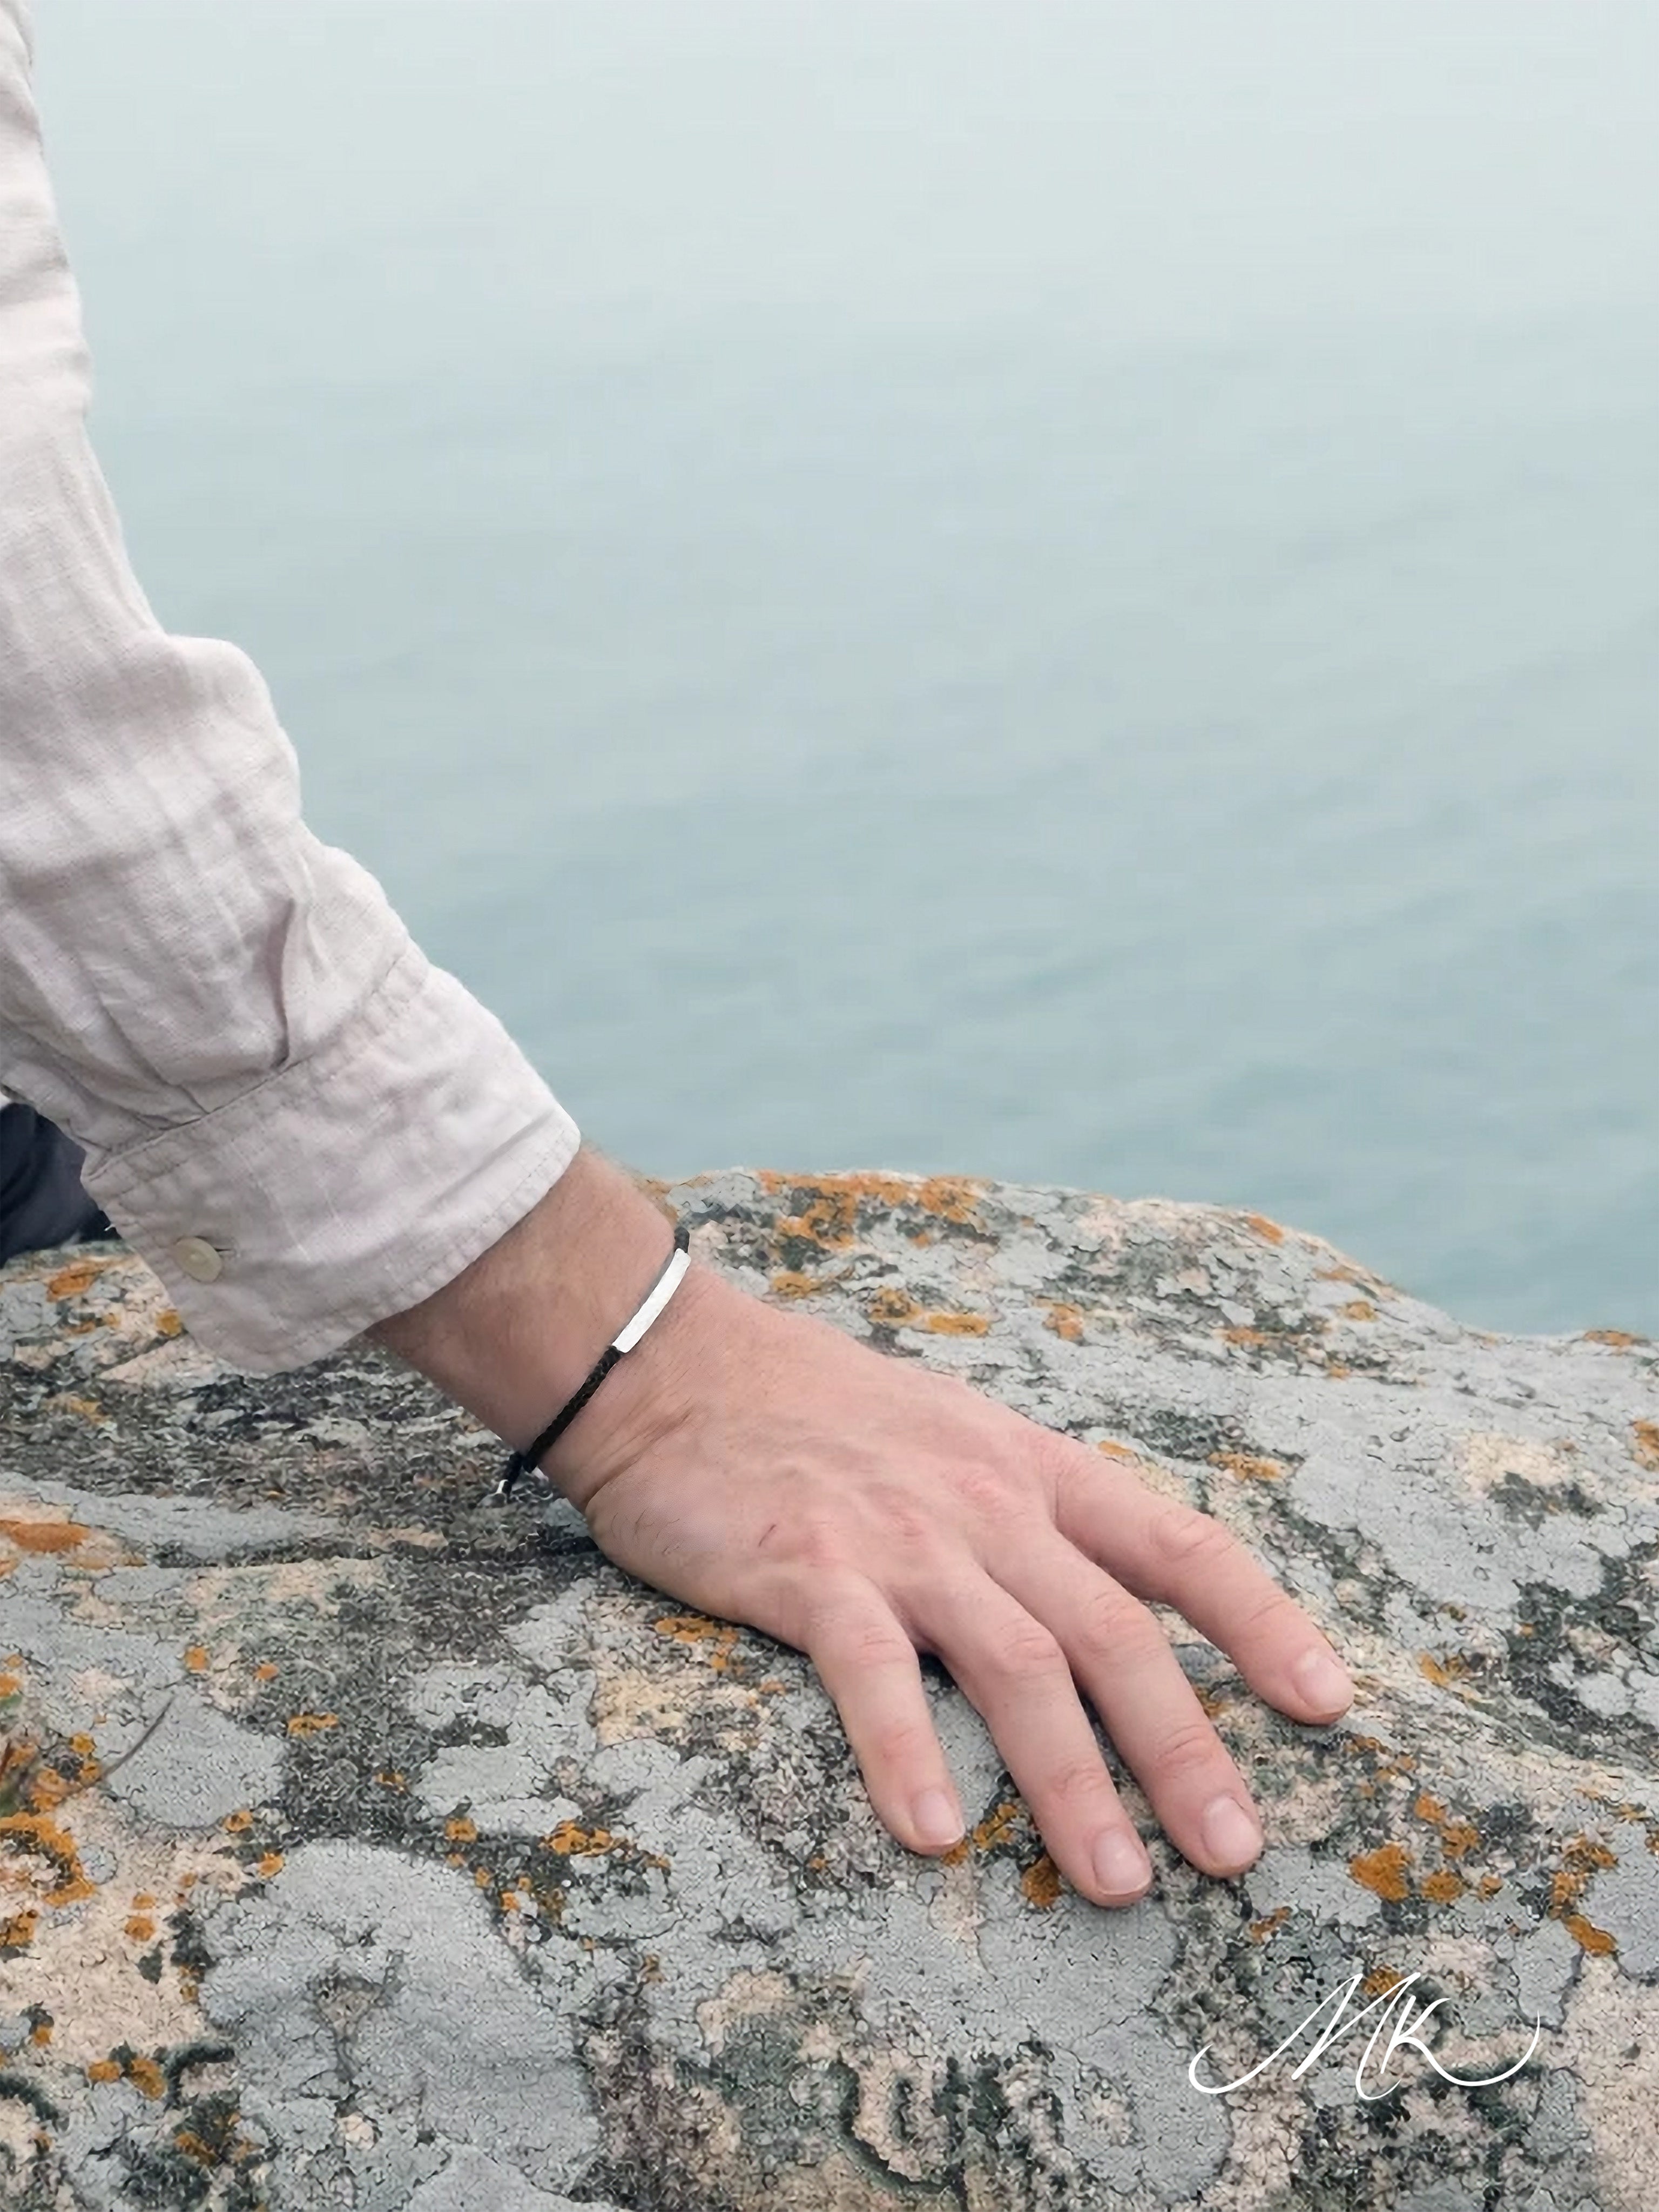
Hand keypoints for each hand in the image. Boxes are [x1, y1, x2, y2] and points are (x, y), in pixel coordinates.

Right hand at [368, 1149, 1353, 1908]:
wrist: (679, 1364)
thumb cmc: (818, 1415)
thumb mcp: (953, 1437)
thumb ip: (1025, 1512)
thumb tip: (1103, 1597)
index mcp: (1032, 1470)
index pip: (1177, 1543)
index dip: (1262, 1621)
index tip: (1329, 1702)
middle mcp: (987, 1504)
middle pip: (1115, 1631)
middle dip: (1185, 1747)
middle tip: (1238, 1853)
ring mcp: (901, 1538)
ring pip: (1018, 1664)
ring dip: (1073, 1781)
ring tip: (1115, 1885)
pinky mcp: (808, 1569)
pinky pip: (872, 1671)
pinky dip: (907, 1752)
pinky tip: (932, 1833)